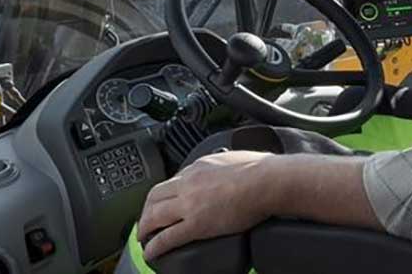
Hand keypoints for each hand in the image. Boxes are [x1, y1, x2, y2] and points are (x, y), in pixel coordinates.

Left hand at [138, 150, 276, 261]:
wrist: (267, 181)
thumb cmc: (260, 170)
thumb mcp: (233, 158)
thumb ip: (222, 164)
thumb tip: (228, 166)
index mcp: (198, 166)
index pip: (172, 180)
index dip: (165, 194)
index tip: (164, 202)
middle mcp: (188, 183)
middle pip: (154, 196)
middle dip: (146, 210)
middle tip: (146, 220)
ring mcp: (190, 204)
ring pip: (154, 216)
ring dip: (144, 228)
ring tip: (143, 237)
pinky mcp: (196, 224)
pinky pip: (166, 238)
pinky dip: (154, 247)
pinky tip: (150, 252)